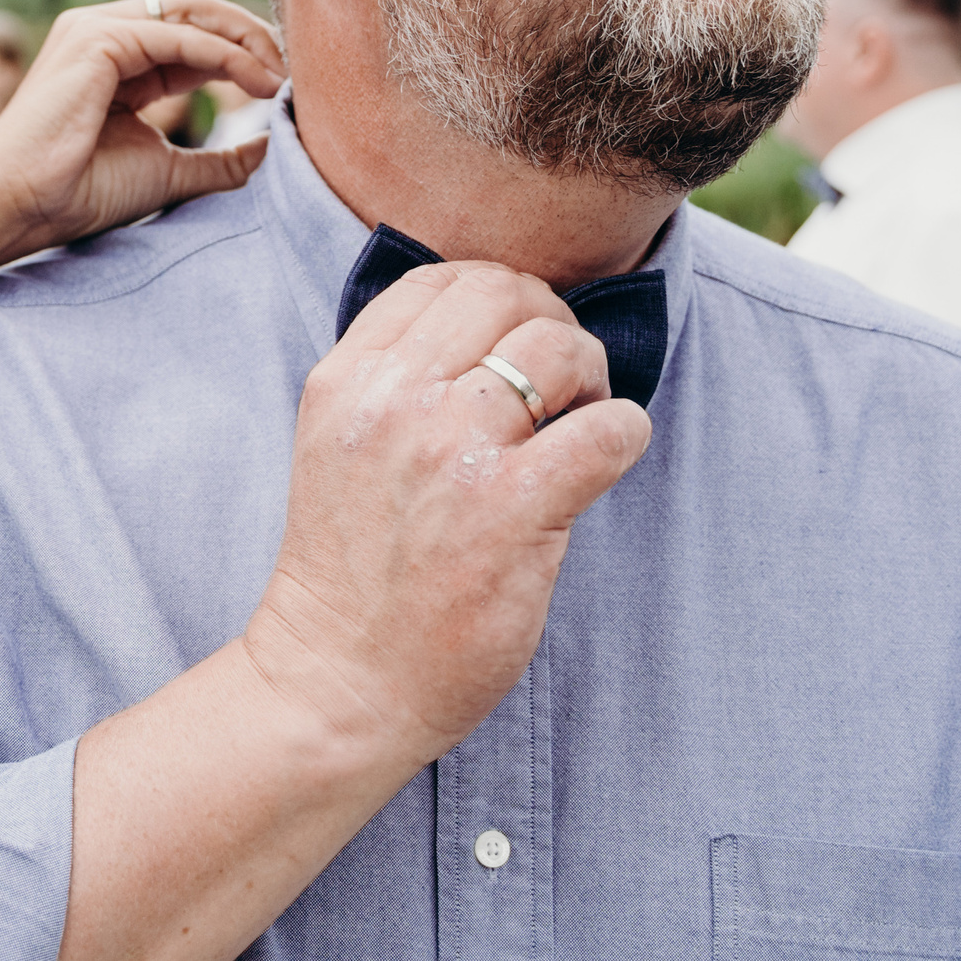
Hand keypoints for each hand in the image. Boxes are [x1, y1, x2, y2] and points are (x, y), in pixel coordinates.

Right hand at [0, 0, 286, 259]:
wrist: (18, 203)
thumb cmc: (78, 191)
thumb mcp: (167, 170)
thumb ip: (217, 159)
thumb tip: (268, 146)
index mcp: (115, 59)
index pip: (192, 33)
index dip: (243, 52)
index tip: (283, 85)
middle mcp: (102, 32)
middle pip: (196, 8)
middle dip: (251, 33)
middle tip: (292, 71)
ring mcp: (96, 28)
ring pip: (193, 10)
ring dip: (247, 38)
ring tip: (281, 77)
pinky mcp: (98, 39)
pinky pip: (180, 36)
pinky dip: (226, 55)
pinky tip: (257, 81)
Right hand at [243, 263, 652, 766]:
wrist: (337, 680)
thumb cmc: (351, 572)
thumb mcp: (340, 445)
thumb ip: (395, 382)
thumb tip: (500, 330)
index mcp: (347, 378)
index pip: (443, 280)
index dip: (501, 300)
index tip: (516, 346)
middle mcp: (394, 400)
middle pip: (507, 295)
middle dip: (551, 329)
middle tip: (561, 388)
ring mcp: (451, 450)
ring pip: (560, 348)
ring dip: (590, 380)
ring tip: (577, 428)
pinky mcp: (511, 509)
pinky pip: (610, 430)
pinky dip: (623, 437)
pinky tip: (599, 467)